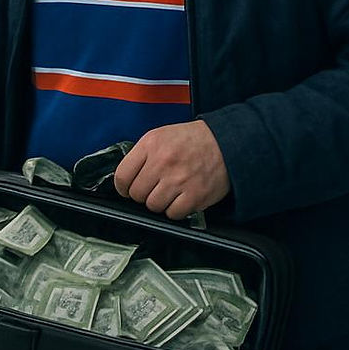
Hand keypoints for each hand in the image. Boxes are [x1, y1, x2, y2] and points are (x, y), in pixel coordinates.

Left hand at [113, 120, 229, 220]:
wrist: (227, 142)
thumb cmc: (194, 140)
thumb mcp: (162, 135)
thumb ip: (142, 154)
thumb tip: (126, 178)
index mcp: (151, 144)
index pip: (122, 176)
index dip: (123, 187)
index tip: (128, 188)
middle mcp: (163, 161)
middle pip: (136, 194)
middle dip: (143, 194)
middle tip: (155, 188)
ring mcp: (179, 180)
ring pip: (153, 206)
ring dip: (160, 202)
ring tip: (171, 191)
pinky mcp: (194, 196)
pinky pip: (173, 214)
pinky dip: (176, 209)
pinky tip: (182, 197)